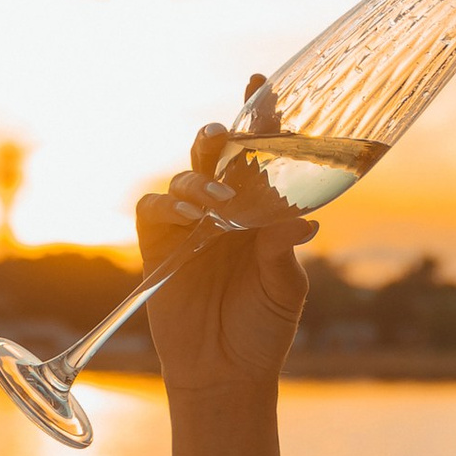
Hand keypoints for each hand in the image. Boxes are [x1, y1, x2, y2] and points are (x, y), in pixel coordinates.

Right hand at [133, 124, 316, 404]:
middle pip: (215, 155)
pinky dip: (168, 205)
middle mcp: (223, 209)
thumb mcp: (285, 286)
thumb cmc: (263, 326)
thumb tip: (302, 221)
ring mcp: (189, 225)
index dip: (260, 117)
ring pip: (184, 177)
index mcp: (260, 209)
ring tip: (218, 201)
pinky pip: (152, 209)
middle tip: (226, 138)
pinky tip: (190, 217)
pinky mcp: (158, 245)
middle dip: (219, 136)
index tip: (264, 83)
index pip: (259, 154)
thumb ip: (284, 250)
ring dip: (199, 179)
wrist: (228, 372)